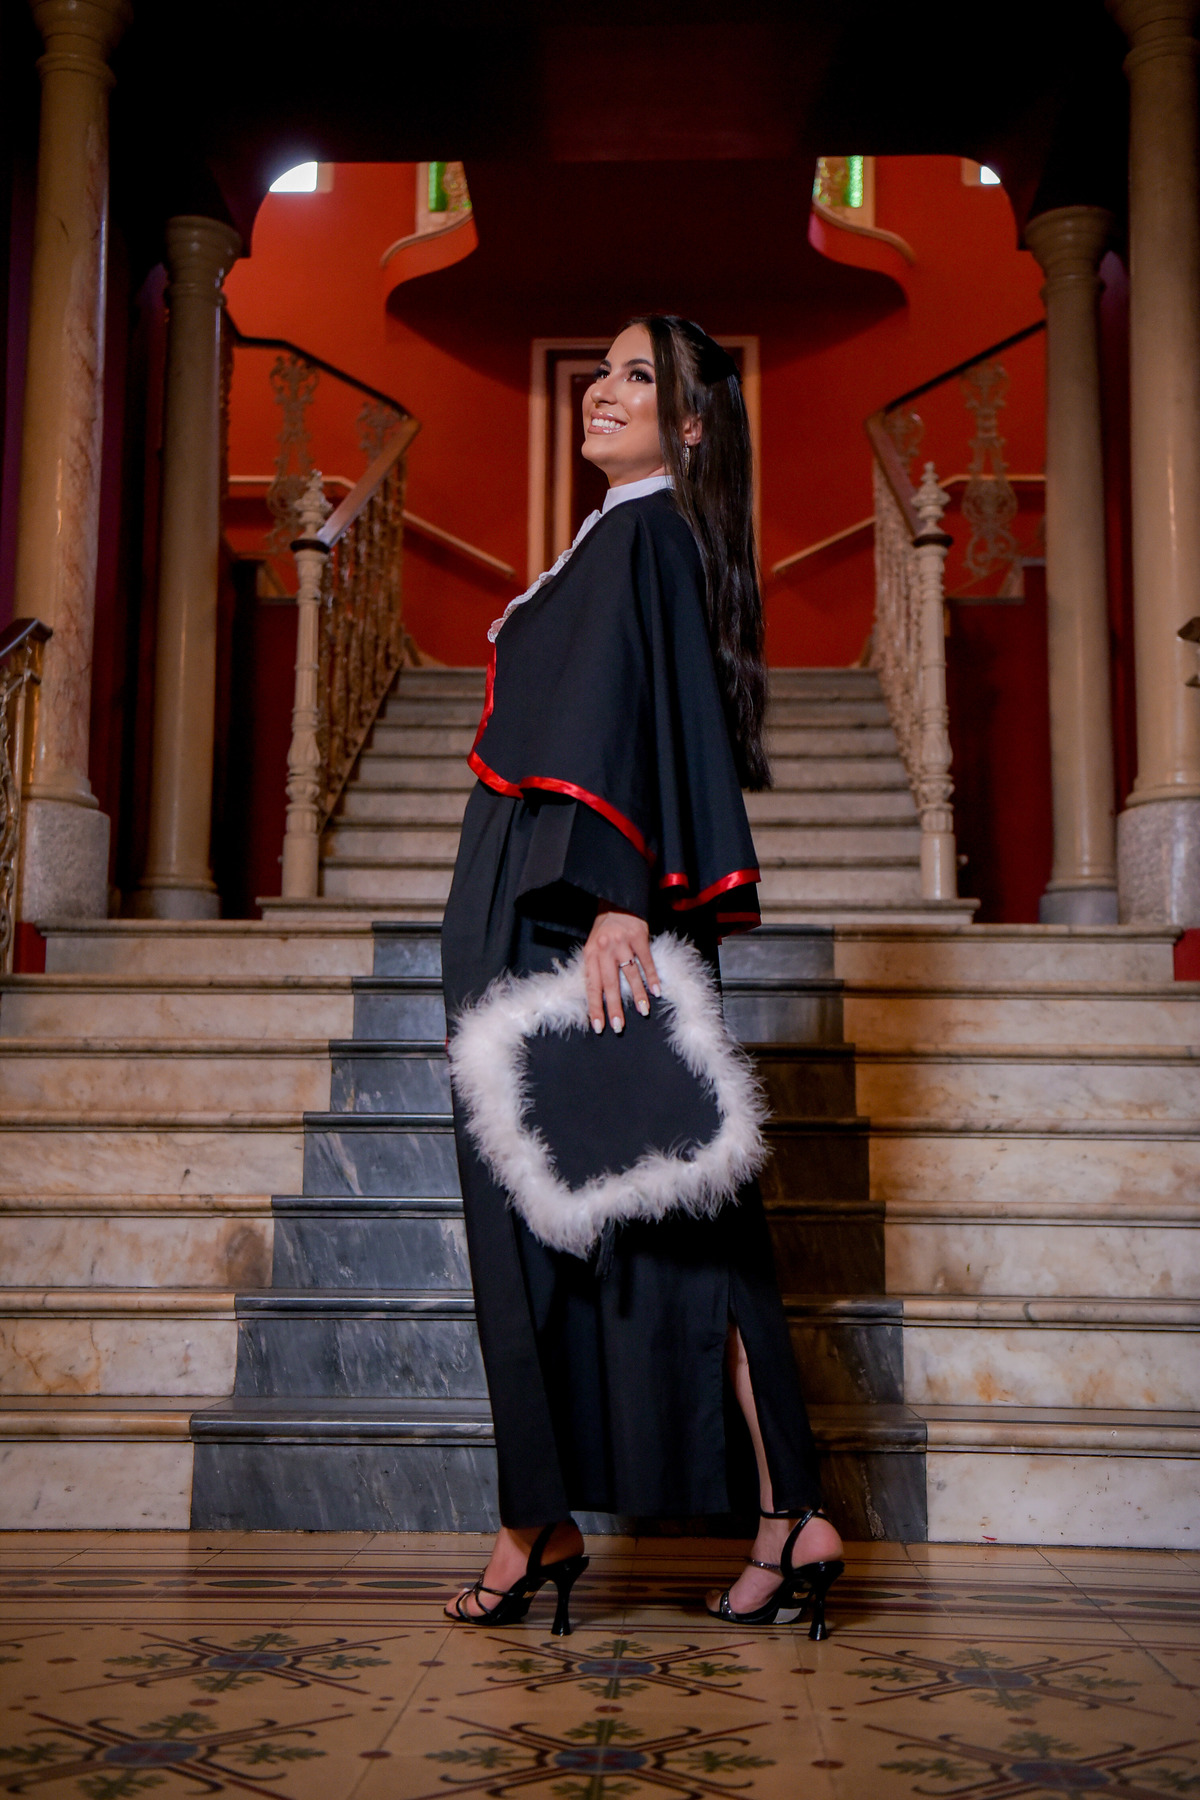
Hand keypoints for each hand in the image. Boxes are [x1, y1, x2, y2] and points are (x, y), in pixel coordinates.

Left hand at [584, 910, 660, 1033]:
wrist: (617, 900)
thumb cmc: (604, 928)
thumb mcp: (593, 945)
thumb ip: (595, 967)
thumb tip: (600, 996)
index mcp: (590, 954)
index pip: (591, 986)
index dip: (595, 1007)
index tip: (598, 1026)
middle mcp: (605, 950)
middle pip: (609, 984)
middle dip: (614, 1007)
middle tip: (619, 1026)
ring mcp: (622, 943)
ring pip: (630, 974)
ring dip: (638, 995)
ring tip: (643, 1011)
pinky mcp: (639, 937)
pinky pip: (646, 961)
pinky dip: (652, 977)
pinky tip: (656, 990)